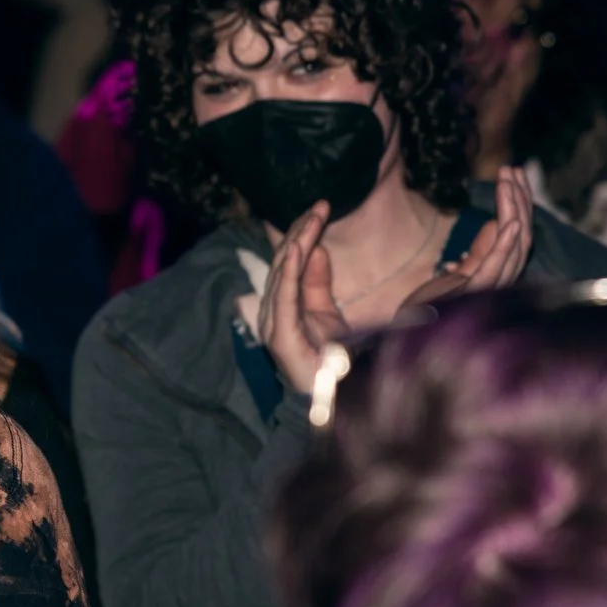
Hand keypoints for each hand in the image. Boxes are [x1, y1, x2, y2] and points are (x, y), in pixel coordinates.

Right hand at [257, 202, 348, 396]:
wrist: (334, 400)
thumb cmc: (330, 362)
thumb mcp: (328, 312)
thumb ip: (318, 281)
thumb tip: (315, 248)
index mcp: (283, 305)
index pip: (289, 262)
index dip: (302, 234)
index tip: (321, 208)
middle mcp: (273, 311)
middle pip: (283, 263)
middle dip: (300, 231)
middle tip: (320, 206)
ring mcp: (273, 323)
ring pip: (282, 273)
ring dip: (297, 243)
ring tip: (312, 217)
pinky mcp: (281, 336)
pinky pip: (284, 295)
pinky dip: (289, 270)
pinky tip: (298, 248)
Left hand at [396, 166, 533, 315]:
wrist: (409, 335)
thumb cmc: (432, 309)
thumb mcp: (456, 275)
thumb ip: (476, 253)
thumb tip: (492, 225)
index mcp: (496, 274)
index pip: (516, 234)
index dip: (519, 203)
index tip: (513, 175)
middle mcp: (499, 280)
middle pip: (522, 235)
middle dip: (521, 199)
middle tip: (513, 169)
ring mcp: (490, 287)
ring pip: (514, 244)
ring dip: (514, 209)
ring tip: (510, 181)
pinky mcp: (475, 292)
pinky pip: (497, 264)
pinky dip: (506, 242)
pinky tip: (512, 222)